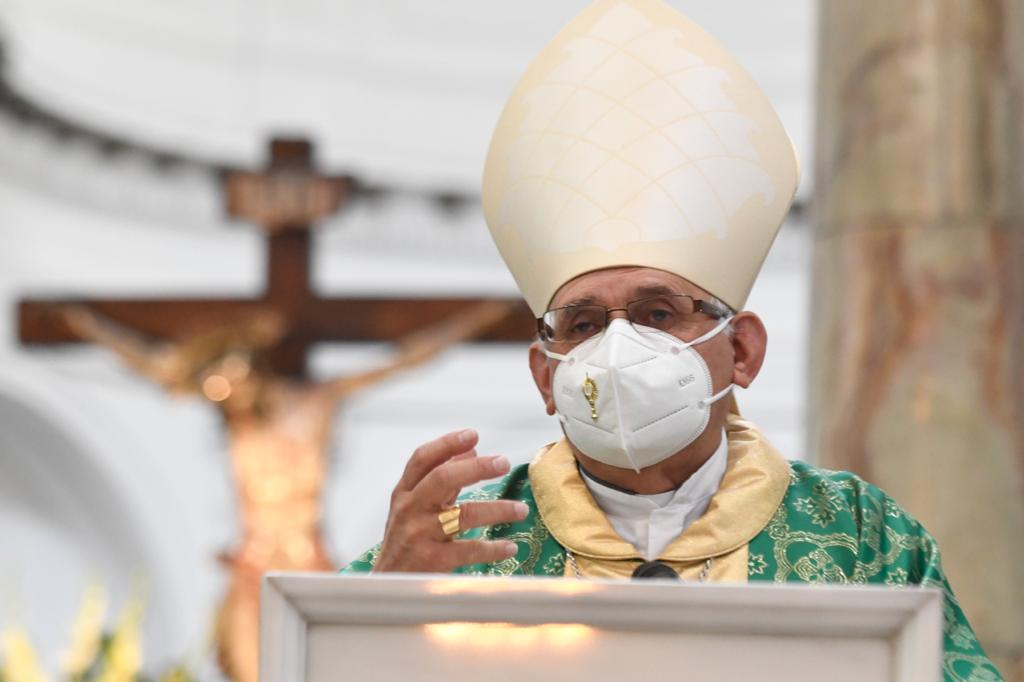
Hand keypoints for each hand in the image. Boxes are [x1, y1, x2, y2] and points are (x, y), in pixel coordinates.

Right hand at [373, 429, 527, 572]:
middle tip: (503, 462)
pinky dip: (493, 548)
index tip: (473, 434)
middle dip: (476, 468)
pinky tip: (510, 547)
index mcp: (405, 492)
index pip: (423, 459)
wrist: (387, 583)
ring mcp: (420, 535)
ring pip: (463, 514)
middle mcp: (410, 509)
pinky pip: (469, 550)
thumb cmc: (405, 539)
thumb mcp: (416, 505)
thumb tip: (470, 449)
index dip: (447, 444)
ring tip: (521, 509)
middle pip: (443, 479)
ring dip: (497, 509)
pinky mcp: (432, 561)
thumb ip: (442, 478)